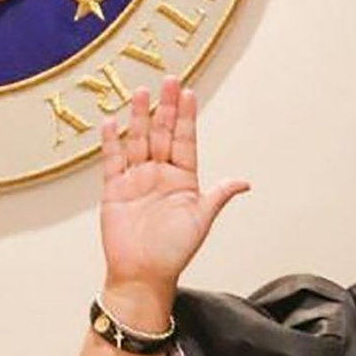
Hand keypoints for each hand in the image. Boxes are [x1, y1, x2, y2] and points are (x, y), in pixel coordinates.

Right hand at [98, 77, 247, 313]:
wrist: (143, 275)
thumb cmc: (174, 251)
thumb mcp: (201, 219)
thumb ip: (218, 196)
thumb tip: (244, 182)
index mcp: (183, 179)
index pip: (185, 140)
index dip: (186, 117)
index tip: (188, 93)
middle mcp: (159, 175)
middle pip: (162, 134)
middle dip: (165, 108)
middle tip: (169, 80)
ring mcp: (136, 180)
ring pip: (138, 141)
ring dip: (139, 118)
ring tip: (141, 92)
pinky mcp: (114, 190)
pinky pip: (112, 161)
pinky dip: (111, 142)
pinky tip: (112, 122)